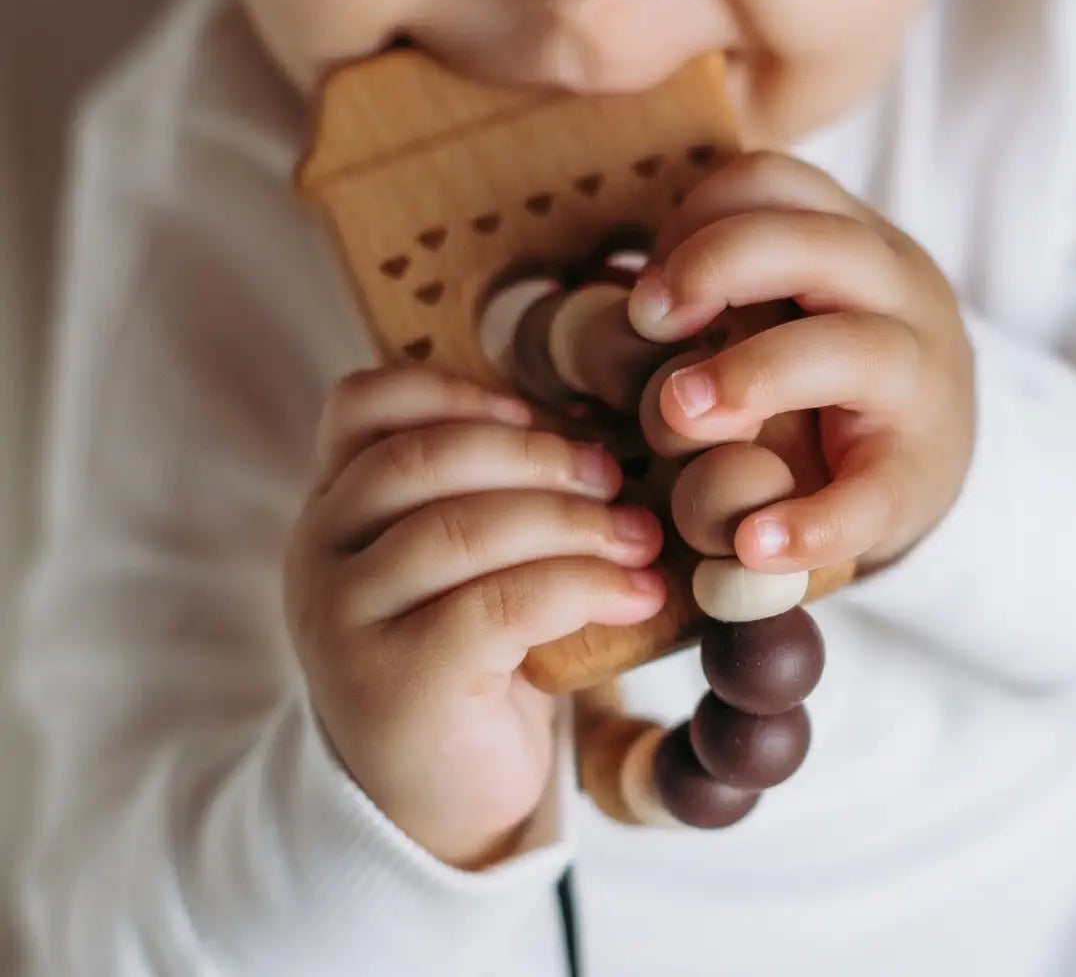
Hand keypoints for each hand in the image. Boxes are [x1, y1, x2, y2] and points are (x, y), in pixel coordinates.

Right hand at [283, 366, 665, 868]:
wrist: (438, 799)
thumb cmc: (471, 654)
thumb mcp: (462, 560)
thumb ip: (488, 489)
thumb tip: (594, 425)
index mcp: (336, 503)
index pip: (362, 405)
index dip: (454, 391)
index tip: (536, 414)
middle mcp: (320, 553)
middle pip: (423, 459)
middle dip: (538, 458)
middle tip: (614, 477)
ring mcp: (345, 622)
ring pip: (462, 530)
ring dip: (573, 524)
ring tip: (641, 540)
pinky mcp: (393, 685)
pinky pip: (497, 607)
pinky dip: (584, 587)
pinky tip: (637, 596)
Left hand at [626, 151, 974, 575]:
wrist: (934, 455)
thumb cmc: (824, 368)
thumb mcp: (789, 299)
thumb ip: (725, 284)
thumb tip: (618, 305)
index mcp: (851, 237)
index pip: (775, 183)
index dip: (700, 216)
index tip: (649, 285)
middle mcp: (898, 291)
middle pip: (820, 245)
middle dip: (721, 267)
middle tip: (646, 322)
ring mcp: (920, 380)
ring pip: (857, 350)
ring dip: (758, 375)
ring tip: (678, 414)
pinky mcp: (920, 475)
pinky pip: (876, 491)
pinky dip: (815, 520)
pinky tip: (753, 543)